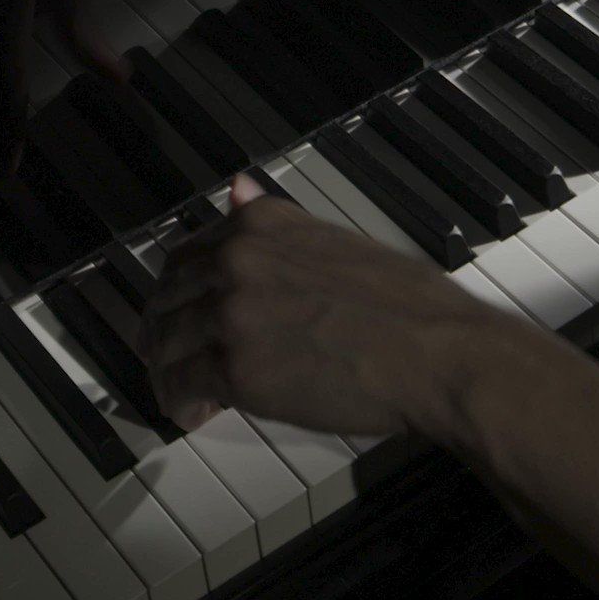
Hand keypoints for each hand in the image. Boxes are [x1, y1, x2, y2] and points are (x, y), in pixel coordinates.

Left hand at [138, 173, 496, 436]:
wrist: (436, 352)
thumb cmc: (407, 305)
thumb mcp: (336, 240)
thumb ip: (278, 222)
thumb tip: (236, 187)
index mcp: (261, 224)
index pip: (188, 252)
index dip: (178, 288)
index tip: (182, 309)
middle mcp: (237, 259)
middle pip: (167, 297)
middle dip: (162, 329)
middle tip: (169, 356)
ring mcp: (231, 313)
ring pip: (166, 342)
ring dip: (166, 370)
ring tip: (180, 391)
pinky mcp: (235, 367)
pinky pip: (182, 385)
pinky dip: (180, 402)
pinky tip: (195, 412)